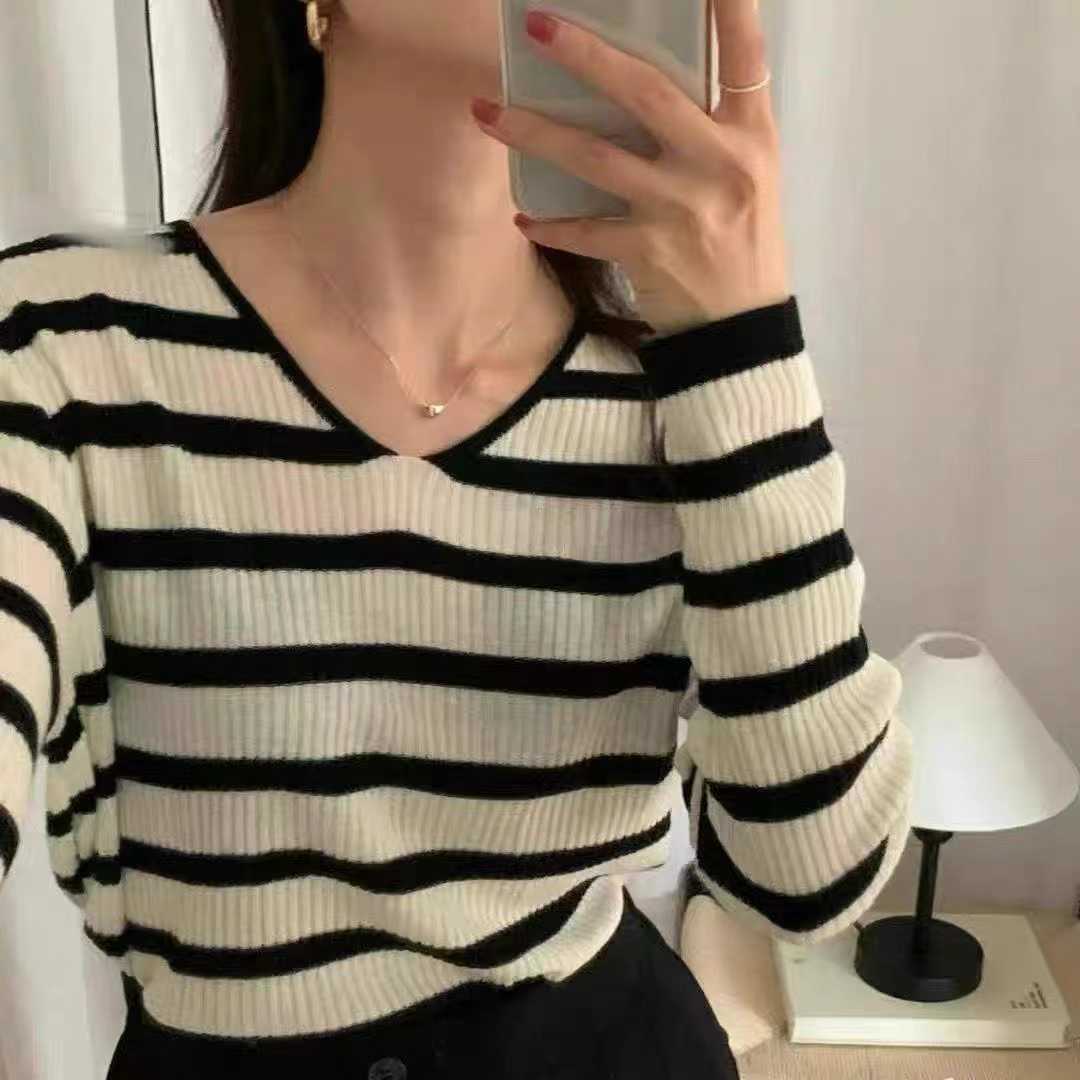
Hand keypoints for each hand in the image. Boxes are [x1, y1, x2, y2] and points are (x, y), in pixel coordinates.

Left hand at [470, 0, 791, 338]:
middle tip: (539, 27)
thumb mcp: (750, 175)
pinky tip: (525, 217)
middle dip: (587, 55)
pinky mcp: (648, 251)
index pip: (746, 54)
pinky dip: (551, 225)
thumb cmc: (744, 243)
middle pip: (646, 93)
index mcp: (752, 135)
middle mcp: (718, 163)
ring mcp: (680, 208)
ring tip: (487, 113)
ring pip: (595, 157)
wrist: (740, 329)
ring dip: (534, 133)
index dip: (729, 5)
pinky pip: (585, 230)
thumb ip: (711, 129)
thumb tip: (644, 85)